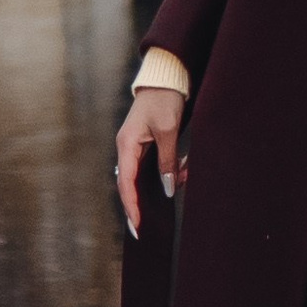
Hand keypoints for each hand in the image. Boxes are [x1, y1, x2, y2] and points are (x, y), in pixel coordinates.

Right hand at [116, 81, 187, 239]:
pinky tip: (181, 174)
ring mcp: (134, 145)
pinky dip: (164, 173)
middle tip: (141, 229)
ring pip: (141, 176)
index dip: (131, 205)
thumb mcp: (169, 131)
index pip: (126, 182)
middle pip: (128, 184)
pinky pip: (150, 166)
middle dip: (136, 206)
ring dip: (157, 186)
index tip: (137, 224)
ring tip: (175, 191)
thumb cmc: (164, 100)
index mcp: (127, 143)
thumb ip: (167, 160)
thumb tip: (167, 188)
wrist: (166, 77)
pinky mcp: (145, 143)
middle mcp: (127, 147)